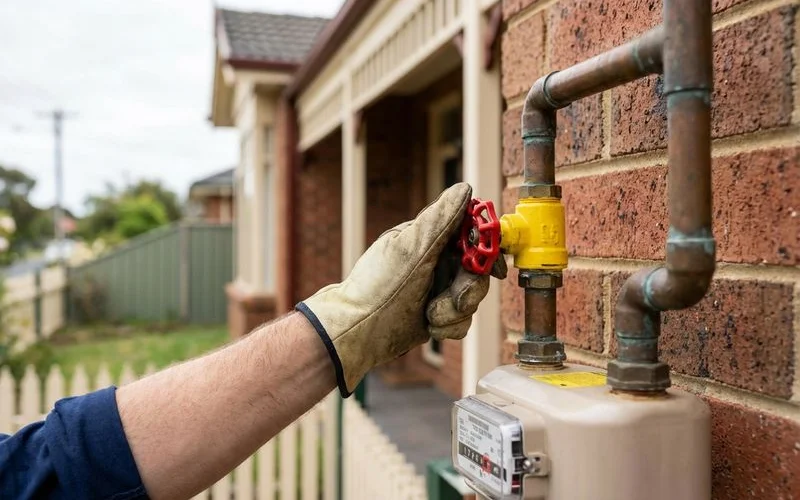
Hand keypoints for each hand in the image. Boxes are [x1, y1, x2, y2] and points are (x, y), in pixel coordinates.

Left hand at [296, 183, 505, 395]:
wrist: (358, 331)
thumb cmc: (377, 287)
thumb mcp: (410, 249)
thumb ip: (439, 220)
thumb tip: (463, 189)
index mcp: (430, 239)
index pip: (471, 233)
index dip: (487, 248)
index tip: (493, 265)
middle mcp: (437, 261)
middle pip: (478, 270)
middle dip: (468, 289)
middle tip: (454, 299)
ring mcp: (438, 288)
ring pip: (473, 297)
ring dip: (455, 311)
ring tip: (431, 315)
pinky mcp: (439, 314)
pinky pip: (463, 320)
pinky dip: (450, 326)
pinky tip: (430, 326)